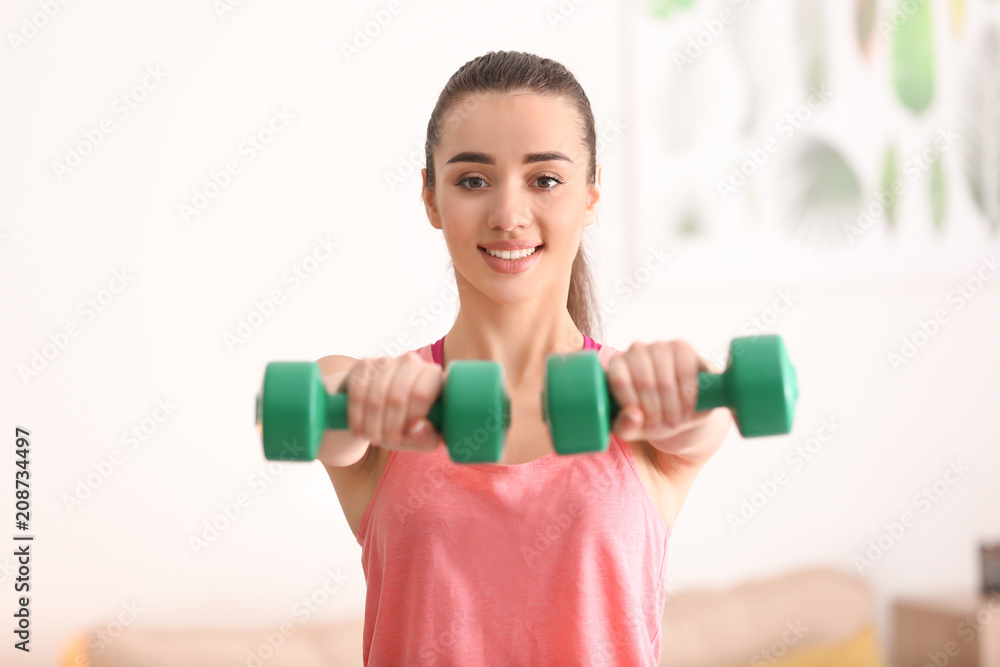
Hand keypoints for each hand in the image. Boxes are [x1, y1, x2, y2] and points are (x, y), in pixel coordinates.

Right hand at [337, 351, 443, 451]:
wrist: (376, 410)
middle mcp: (412, 362)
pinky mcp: (364, 364)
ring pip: (376, 396)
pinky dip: (357, 417)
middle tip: (387, 441)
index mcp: (434, 376)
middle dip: (390, 427)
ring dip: (372, 425)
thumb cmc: (408, 425)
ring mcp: (387, 360)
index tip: (404, 437)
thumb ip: (427, 437)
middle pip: (397, 397)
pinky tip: (359, 430)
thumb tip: (416, 427)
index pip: (421, 394)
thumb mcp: (422, 437)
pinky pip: (358, 392)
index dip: (410, 420)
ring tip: (374, 438)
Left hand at [606, 340, 721, 442]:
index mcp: (616, 366)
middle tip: (663, 426)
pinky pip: (685, 372)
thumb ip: (625, 426)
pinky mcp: (682, 347)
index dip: (634, 406)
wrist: (680, 408)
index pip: (620, 381)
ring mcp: (658, 346)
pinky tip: (687, 409)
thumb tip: (633, 415)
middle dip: (655, 411)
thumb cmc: (650, 417)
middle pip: (644, 382)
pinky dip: (687, 396)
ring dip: (672, 406)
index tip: (646, 424)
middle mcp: (635, 350)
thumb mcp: (634, 428)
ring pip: (665, 380)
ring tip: (675, 421)